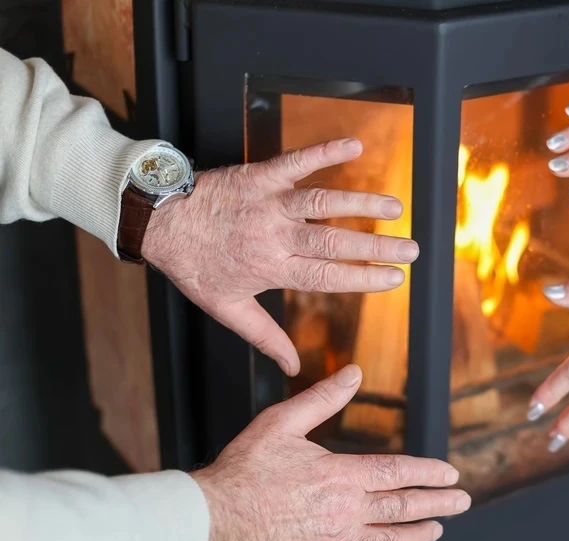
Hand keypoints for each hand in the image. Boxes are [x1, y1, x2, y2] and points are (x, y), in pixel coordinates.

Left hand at [142, 138, 418, 376]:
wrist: (156, 220)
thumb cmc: (192, 265)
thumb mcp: (226, 308)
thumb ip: (264, 337)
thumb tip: (293, 367)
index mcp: (272, 269)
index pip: (328, 276)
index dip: (365, 278)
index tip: (395, 279)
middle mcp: (276, 237)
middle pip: (336, 242)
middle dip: (378, 247)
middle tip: (412, 249)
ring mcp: (269, 203)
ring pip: (324, 203)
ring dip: (363, 203)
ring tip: (396, 206)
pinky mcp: (260, 176)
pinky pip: (296, 161)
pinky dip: (325, 152)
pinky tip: (354, 145)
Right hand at [191, 365, 470, 540]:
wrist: (213, 519)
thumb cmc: (243, 471)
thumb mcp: (282, 422)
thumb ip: (323, 398)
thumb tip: (353, 373)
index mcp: (340, 475)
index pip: (397, 472)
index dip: (427, 472)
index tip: (448, 473)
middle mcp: (345, 511)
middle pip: (403, 507)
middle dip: (438, 503)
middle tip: (462, 501)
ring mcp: (336, 540)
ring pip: (391, 539)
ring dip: (420, 534)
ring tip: (439, 529)